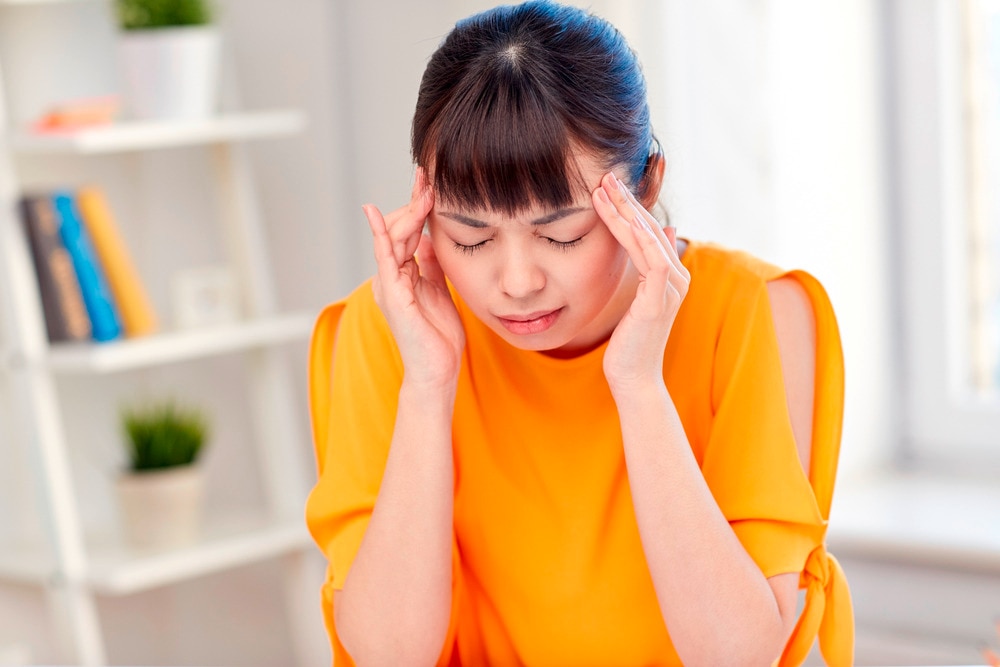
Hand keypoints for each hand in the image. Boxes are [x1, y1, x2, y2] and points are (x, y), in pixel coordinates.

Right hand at [365, 168, 465, 387]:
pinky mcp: (393, 295)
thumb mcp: (440, 290)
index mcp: (404, 274)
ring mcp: (389, 285)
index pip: (408, 231)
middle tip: (428, 176)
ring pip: (393, 238)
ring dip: (408, 211)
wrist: (438, 372)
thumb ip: (432, 265)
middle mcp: (392, 276)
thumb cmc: (439, 337)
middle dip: (413, 201)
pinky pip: (385, 259)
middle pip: (399, 229)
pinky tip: (378, 215)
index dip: (417, 205)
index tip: (429, 180)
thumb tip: (430, 238)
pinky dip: (381, 235)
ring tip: (424, 189)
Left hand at [592, 171, 689, 391]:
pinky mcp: (657, 301)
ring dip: (625, 212)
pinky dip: (635, 237)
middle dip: (626, 201)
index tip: (608, 185)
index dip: (630, 206)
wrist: (634, 378)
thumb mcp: (637, 299)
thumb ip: (648, 269)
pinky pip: (649, 261)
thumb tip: (663, 233)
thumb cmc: (629, 343)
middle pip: (649, 228)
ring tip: (603, 190)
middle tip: (605, 175)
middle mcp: (676, 277)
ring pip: (647, 239)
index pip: (648, 231)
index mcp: (670, 275)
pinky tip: (619, 219)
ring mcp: (669, 289)